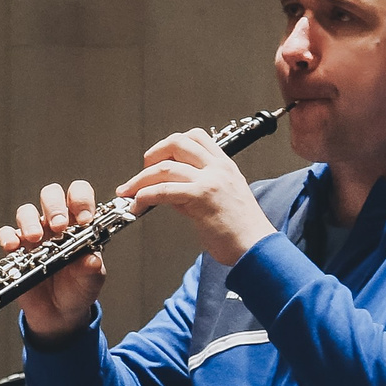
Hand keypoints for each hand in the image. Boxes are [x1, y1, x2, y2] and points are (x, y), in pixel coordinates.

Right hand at [0, 180, 106, 345]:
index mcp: (78, 224)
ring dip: (30, 221)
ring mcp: (34, 235)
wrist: (59, 314)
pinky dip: (7, 236)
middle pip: (51, 195)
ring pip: (26, 211)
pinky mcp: (17, 250)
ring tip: (35, 238)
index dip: (81, 199)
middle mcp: (55, 225)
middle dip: (54, 205)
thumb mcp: (92, 281)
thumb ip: (93, 269)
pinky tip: (13, 247)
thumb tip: (92, 259)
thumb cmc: (79, 289)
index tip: (84, 218)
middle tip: (59, 226)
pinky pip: (7, 234)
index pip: (79, 196)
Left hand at [115, 128, 276, 267]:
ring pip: (165, 167)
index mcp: (225, 165)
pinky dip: (145, 195)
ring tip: (128, 193)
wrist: (257, 248)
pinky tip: (138, 205)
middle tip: (140, 173)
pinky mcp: (202, 197)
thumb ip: (194, 190)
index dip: (170, 144)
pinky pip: (164, 190)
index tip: (158, 159)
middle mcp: (218, 168)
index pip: (196, 136)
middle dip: (152, 155)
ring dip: (140, 180)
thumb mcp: (221, 200)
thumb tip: (167, 190)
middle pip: (177, 143)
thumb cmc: (240, 231)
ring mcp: (210, 180)